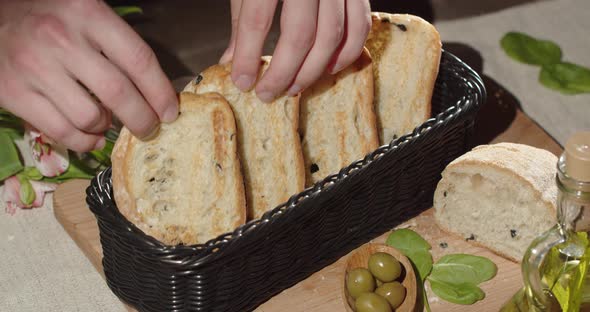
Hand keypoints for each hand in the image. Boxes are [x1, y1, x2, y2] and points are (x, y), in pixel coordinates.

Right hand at [0, 0, 177, 151]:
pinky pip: (61, 131)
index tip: (170, 112)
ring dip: (107, 128)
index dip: (160, 92)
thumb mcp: (88, 16)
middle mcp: (60, 38)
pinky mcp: (13, 92)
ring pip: (89, 117)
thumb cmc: (51, 18)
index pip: (138, 59)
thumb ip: (120, 46)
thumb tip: (156, 93)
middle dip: (142, 119)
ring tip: (109, 123)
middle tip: (150, 128)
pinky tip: (91, 136)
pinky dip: (83, 141)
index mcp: (87, 13)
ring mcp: (34, 66)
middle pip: (117, 93)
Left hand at [220, 0, 371, 101]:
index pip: (257, 20)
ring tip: (293, 88)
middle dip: (283, 72)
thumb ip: (242, 19)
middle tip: (267, 94)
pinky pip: (360, 26)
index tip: (242, 82)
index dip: (249, 56)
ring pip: (332, 36)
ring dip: (313, 70)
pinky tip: (328, 69)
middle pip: (300, 34)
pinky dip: (346, 53)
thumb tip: (233, 61)